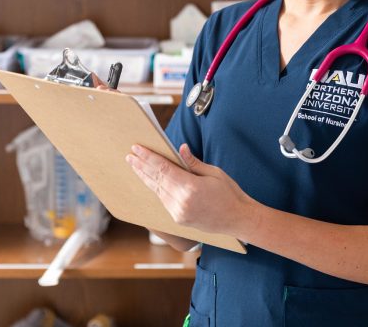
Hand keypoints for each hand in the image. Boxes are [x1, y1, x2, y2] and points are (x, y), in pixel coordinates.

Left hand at [126, 143, 257, 237]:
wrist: (237, 219)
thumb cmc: (229, 193)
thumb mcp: (214, 173)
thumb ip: (193, 162)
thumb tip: (179, 148)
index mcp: (190, 188)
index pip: (163, 169)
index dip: (149, 157)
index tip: (137, 148)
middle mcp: (181, 202)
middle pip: (156, 180)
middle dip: (141, 166)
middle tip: (130, 155)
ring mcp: (178, 213)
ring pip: (157, 191)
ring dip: (145, 177)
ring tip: (135, 166)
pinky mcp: (178, 219)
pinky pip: (163, 200)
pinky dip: (155, 188)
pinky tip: (149, 180)